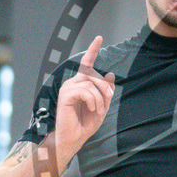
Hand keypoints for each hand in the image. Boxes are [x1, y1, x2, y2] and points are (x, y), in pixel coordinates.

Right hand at [54, 35, 115, 160]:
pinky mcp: (66, 95)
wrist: (73, 138)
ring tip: (98, 110)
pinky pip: (86, 91)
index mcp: (81, 84)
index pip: (87, 64)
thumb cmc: (85, 124)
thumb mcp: (102, 106)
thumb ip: (106, 92)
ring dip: (100, 99)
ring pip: (91, 84)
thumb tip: (110, 74)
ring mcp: (68, 88)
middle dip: (105, 88)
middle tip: (106, 102)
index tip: (99, 38)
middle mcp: (73, 83)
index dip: (93, 50)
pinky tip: (92, 109)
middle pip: (94, 75)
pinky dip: (94, 101)